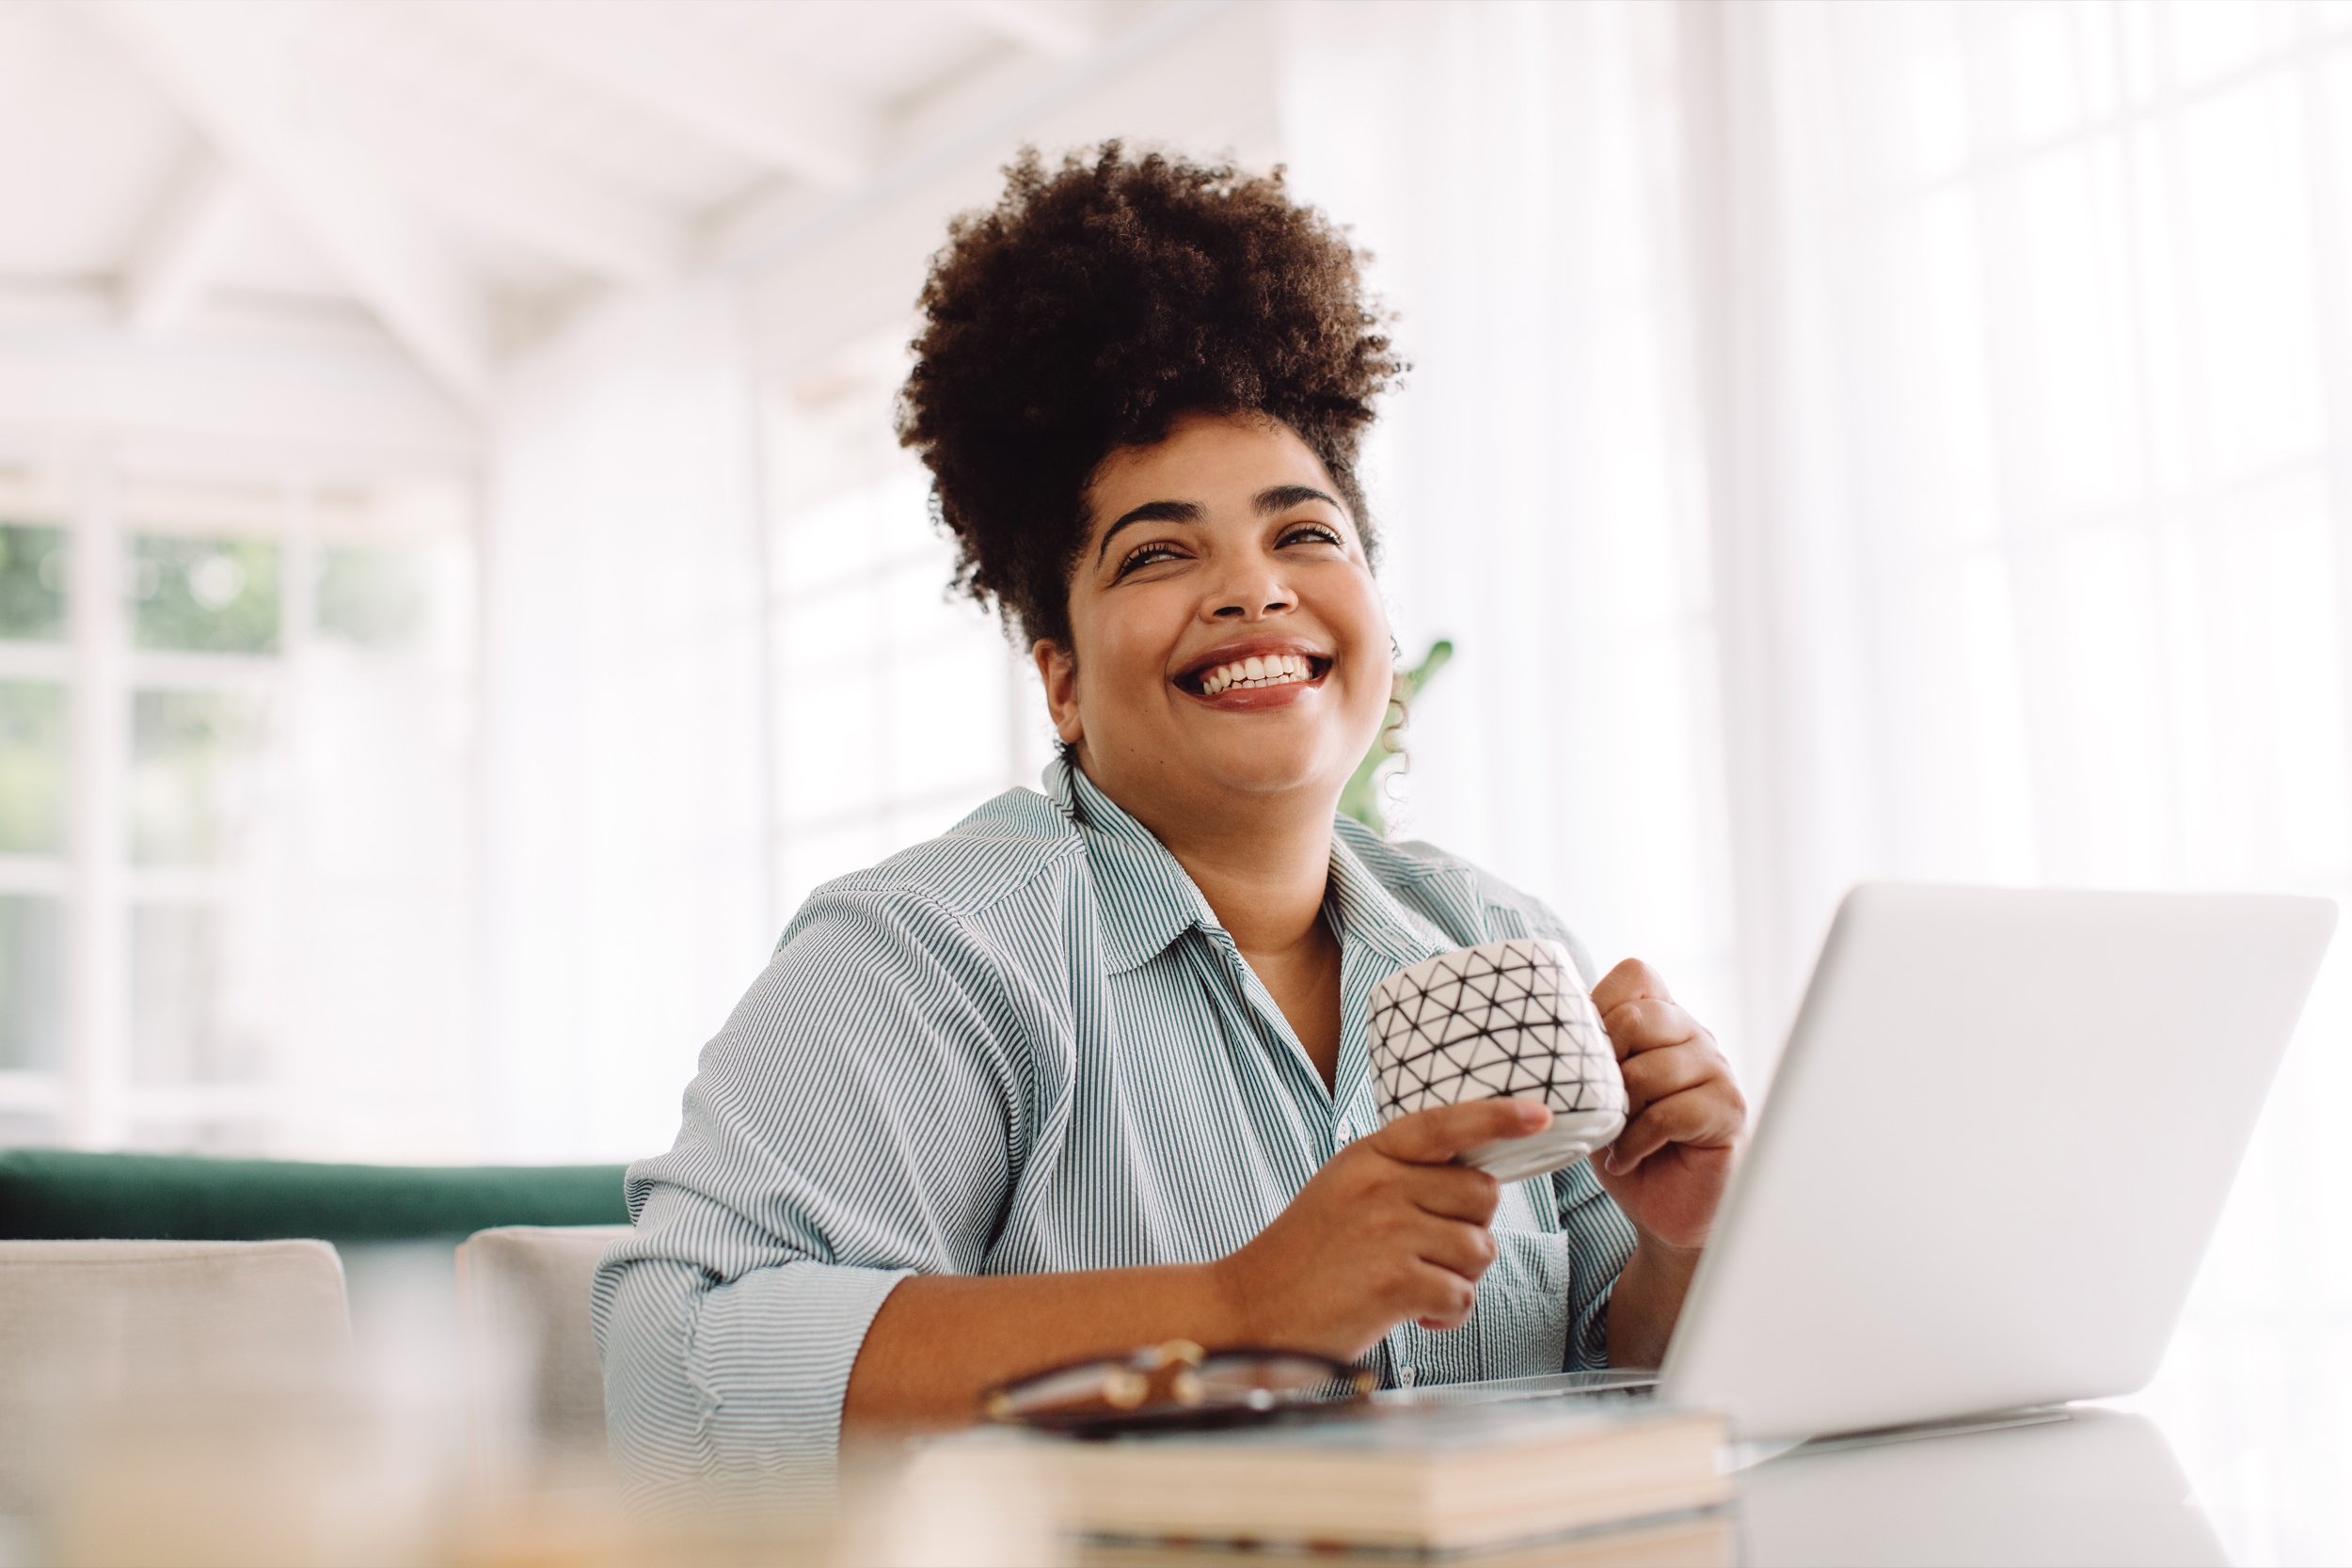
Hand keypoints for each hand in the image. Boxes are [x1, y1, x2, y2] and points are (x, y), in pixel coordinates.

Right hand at [1211, 1098, 1549, 1360]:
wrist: (1248, 1311)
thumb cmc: (1305, 1259)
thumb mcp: (1343, 1190)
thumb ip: (1400, 1177)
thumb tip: (1476, 1183)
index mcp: (1368, 1155)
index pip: (1445, 1124)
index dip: (1497, 1116)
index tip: (1541, 1113)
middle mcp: (1381, 1184)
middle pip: (1482, 1194)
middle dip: (1472, 1229)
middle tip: (1431, 1254)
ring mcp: (1388, 1231)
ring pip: (1479, 1248)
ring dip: (1458, 1277)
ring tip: (1412, 1286)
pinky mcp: (1395, 1282)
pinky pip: (1462, 1294)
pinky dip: (1445, 1314)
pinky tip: (1410, 1314)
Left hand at [1590, 960, 1744, 1252]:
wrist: (1662, 1209)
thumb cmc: (1624, 1144)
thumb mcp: (1592, 1092)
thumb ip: (1582, 1054)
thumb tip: (1534, 1028)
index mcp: (1663, 1018)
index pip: (1635, 975)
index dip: (1599, 1005)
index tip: (1582, 1052)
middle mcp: (1695, 1035)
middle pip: (1638, 1017)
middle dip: (1603, 1063)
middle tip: (1595, 1103)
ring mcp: (1718, 1070)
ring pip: (1652, 1069)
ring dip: (1619, 1110)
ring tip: (1612, 1135)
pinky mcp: (1729, 1110)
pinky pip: (1670, 1113)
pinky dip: (1636, 1141)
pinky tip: (1626, 1158)